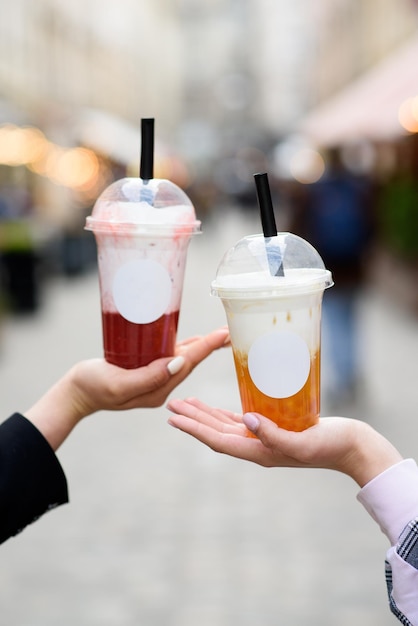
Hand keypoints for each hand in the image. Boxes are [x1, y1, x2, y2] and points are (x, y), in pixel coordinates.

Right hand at [25, 327, 228, 449]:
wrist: (74, 394)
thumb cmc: (91, 386)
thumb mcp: (118, 383)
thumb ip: (149, 376)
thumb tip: (179, 363)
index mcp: (157, 389)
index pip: (187, 364)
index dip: (206, 347)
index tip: (224, 334)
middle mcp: (160, 386)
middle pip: (190, 362)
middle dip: (210, 347)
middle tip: (229, 332)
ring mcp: (153, 380)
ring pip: (182, 360)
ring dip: (200, 347)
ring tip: (219, 336)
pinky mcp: (145, 373)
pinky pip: (169, 359)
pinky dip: (182, 349)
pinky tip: (191, 342)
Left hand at [167, 397, 402, 486]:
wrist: (351, 447)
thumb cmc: (330, 445)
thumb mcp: (303, 441)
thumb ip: (275, 435)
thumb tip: (246, 420)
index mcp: (259, 452)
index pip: (218, 440)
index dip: (194, 429)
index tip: (173, 418)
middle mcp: (256, 447)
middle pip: (215, 432)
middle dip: (192, 420)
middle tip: (170, 405)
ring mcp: (263, 439)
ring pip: (225, 426)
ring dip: (204, 415)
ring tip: (185, 403)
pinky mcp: (273, 429)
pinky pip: (240, 421)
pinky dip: (224, 414)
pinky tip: (215, 408)